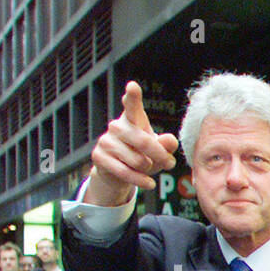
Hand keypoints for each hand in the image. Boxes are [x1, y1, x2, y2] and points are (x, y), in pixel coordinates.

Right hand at [84, 81, 178, 205]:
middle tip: (169, 163)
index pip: (132, 106)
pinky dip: (141, 180)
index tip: (133, 86)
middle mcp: (117, 126)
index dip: (133, 97)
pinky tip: (149, 183)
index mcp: (132, 119)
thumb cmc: (142, 155)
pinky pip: (125, 172)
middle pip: (143, 140)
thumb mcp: (158, 150)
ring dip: (149, 169)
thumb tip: (170, 140)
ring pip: (137, 160)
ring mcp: (105, 141)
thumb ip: (166, 145)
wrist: (120, 173)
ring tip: (149, 169)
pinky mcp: (99, 157)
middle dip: (160, 155)